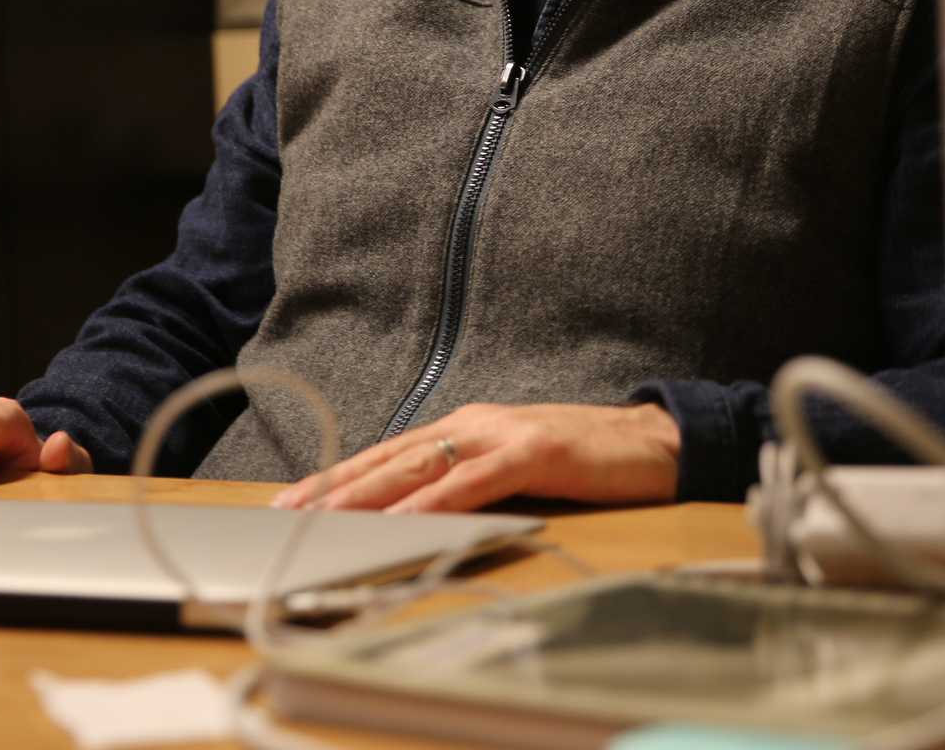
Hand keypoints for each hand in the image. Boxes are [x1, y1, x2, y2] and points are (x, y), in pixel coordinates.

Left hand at [271, 402, 680, 513]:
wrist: (655, 441)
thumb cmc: (585, 461)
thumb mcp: (514, 470)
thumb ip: (469, 484)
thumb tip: (418, 515)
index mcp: (467, 428)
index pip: (391, 453)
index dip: (341, 475)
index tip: (296, 499)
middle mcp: (475, 425)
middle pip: (392, 456)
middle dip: (337, 485)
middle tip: (289, 511)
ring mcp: (503, 435)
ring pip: (422, 465)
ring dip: (371, 494)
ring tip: (328, 517)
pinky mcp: (536, 453)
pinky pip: (475, 482)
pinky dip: (438, 501)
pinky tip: (408, 519)